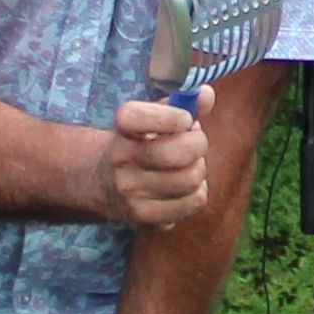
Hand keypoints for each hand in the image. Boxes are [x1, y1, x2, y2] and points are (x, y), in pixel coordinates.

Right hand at [97, 94, 215, 230]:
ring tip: (188, 165)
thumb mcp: (155, 119)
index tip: (185, 119)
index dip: (169, 117)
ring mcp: (131, 194)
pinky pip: (194, 202)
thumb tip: (207, 95)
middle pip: (177, 154)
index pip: (136, 117)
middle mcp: (120, 162)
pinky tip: (184, 188)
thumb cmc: (143, 144)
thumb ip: (183, 103)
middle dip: (198, 144)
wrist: (106, 186)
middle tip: (195, 142)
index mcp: (122, 131)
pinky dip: (197, 192)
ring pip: (190, 180)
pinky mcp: (145, 219)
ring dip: (199, 169)